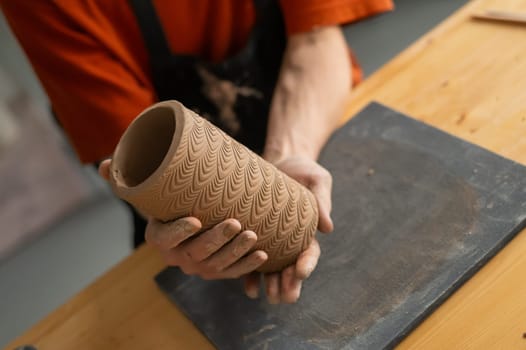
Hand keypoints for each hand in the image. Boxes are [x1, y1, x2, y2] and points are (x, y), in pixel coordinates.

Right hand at [98, 159, 267, 278]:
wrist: (191, 223)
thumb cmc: (170, 205)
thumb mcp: (150, 194)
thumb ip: (128, 180)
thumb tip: (103, 164)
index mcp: (159, 239)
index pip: (165, 240)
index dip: (179, 233)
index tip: (194, 220)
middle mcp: (178, 258)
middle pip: (196, 254)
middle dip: (216, 240)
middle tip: (235, 222)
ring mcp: (199, 268)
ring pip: (217, 265)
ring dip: (236, 252)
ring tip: (253, 235)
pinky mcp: (218, 271)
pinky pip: (234, 273)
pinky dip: (249, 266)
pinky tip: (264, 253)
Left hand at [243, 155, 332, 303]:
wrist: (278, 161)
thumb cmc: (301, 170)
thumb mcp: (317, 180)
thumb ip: (322, 200)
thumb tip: (328, 228)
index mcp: (307, 231)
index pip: (310, 252)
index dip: (307, 263)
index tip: (302, 272)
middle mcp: (289, 242)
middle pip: (291, 268)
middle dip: (290, 284)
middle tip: (286, 297)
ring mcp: (271, 242)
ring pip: (273, 270)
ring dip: (272, 285)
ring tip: (269, 297)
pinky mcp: (253, 239)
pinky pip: (251, 260)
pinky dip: (251, 276)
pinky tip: (248, 288)